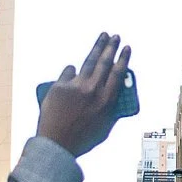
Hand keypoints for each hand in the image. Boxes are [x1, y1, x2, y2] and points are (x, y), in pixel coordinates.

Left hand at [34, 32, 130, 157]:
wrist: (55, 144)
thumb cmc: (80, 139)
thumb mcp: (104, 127)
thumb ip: (109, 108)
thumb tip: (111, 93)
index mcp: (106, 101)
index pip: (118, 73)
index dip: (123, 59)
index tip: (126, 48)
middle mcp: (93, 90)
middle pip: (104, 62)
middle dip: (111, 47)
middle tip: (115, 36)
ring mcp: (75, 86)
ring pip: (89, 61)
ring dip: (97, 47)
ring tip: (102, 37)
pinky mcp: (60, 85)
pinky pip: (68, 72)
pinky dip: (71, 71)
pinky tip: (73, 69)